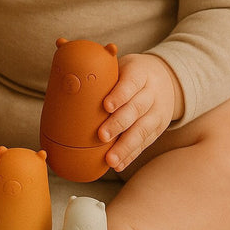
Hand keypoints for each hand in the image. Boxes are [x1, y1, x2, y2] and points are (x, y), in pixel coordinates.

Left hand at [98, 53, 182, 171]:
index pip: (131, 83)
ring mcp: (157, 112)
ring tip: (110, 160)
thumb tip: (65, 64)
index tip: (105, 106)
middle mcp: (152, 93)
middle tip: (101, 135)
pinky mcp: (158, 129)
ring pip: (142, 130)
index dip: (119, 95)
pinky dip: (130, 155)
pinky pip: (144, 143)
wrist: (164, 79)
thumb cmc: (130, 73)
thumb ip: (100, 71)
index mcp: (140, 73)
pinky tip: (118, 165)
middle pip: (136, 109)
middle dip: (118, 124)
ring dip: (125, 147)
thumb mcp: (120, 66)